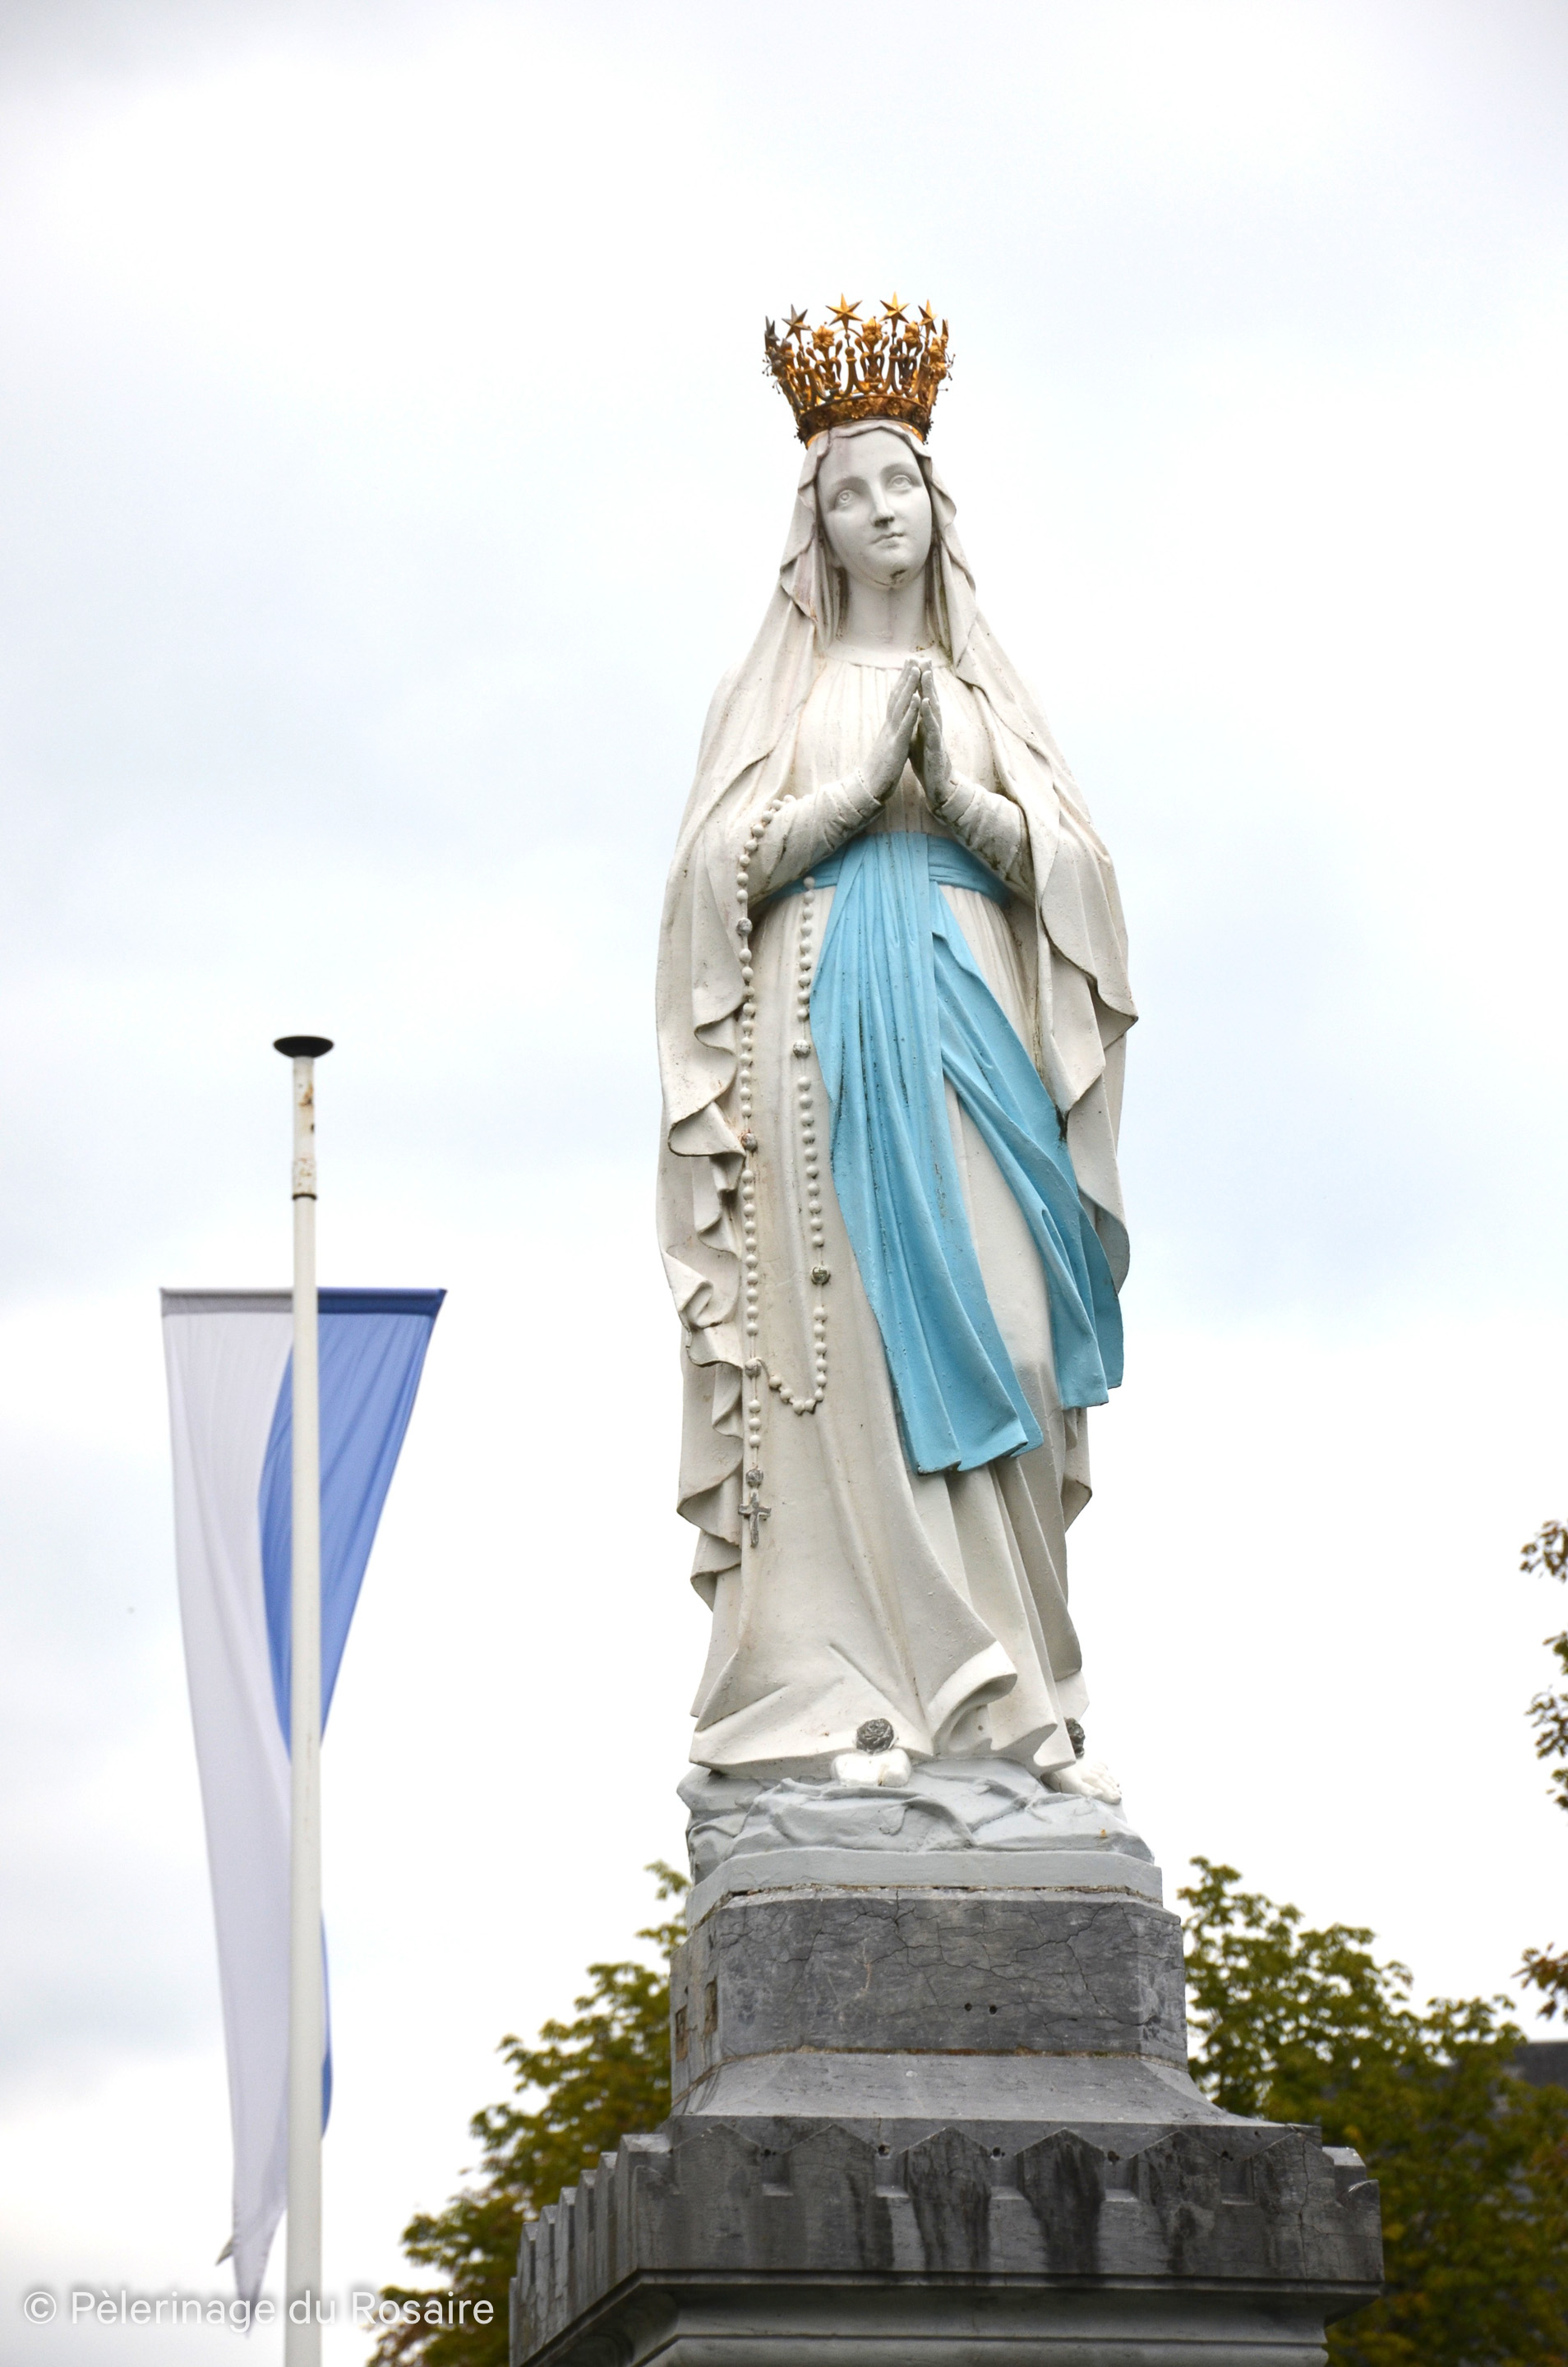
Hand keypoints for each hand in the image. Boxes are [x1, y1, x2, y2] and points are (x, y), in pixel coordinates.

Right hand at [859, 660, 920, 804]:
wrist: (869, 790)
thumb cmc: (879, 771)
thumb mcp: (887, 747)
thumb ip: (890, 734)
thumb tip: (891, 725)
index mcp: (889, 728)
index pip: (896, 701)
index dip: (902, 683)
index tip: (909, 666)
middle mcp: (889, 726)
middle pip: (897, 697)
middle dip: (906, 676)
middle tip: (912, 656)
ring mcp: (891, 734)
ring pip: (901, 706)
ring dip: (909, 686)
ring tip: (916, 668)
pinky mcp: (896, 746)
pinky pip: (904, 726)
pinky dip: (910, 710)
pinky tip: (916, 697)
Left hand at [911, 662, 953, 810]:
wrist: (938, 787)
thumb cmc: (928, 763)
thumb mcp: (918, 739)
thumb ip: (915, 723)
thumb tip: (910, 710)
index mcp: (926, 723)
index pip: (923, 698)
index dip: (920, 681)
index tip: (915, 662)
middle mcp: (934, 726)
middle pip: (931, 698)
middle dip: (927, 678)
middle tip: (924, 658)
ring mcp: (936, 735)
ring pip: (934, 710)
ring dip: (930, 691)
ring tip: (926, 674)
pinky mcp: (936, 748)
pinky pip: (932, 729)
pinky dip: (928, 715)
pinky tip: (925, 703)